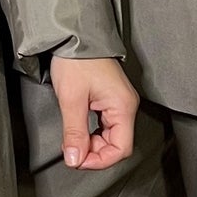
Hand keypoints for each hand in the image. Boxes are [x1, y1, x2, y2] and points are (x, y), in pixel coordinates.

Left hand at [51, 55, 137, 173]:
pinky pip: (105, 126)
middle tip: (72, 149)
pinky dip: (91, 132)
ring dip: (91, 143)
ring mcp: (118, 103)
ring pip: (110, 136)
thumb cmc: (76, 60)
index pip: (121, 149)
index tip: (79, 160)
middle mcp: (125, 106)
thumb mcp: (71, 99)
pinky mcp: (109, 100)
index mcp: (123, 106)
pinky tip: (79, 129)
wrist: (73, 36)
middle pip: (116, 144)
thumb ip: (74, 132)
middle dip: (94, 152)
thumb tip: (75, 159)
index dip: (99, 160)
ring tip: (73, 138)